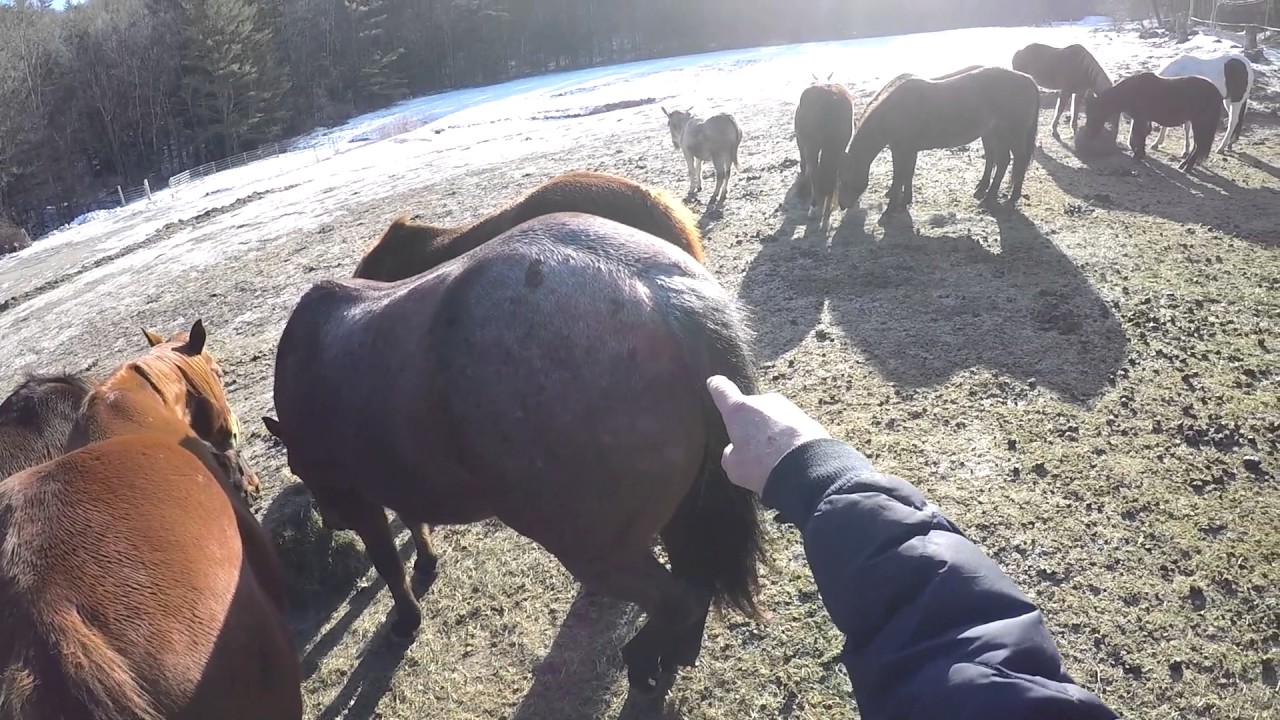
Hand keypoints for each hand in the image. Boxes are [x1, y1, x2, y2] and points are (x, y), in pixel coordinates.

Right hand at [706, 375, 830, 494]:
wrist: (805, 467)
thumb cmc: (762, 465)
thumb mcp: (734, 466)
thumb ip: (730, 454)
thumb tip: (735, 450)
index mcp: (738, 410)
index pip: (723, 391)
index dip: (717, 387)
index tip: (715, 383)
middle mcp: (763, 402)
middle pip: (751, 410)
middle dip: (750, 425)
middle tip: (752, 450)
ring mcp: (787, 407)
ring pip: (772, 419)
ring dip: (771, 433)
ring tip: (773, 458)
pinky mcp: (807, 418)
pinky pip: (791, 428)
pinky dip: (789, 439)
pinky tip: (791, 458)